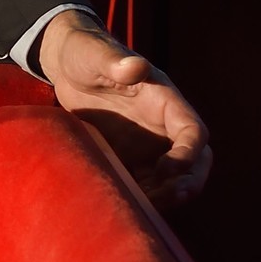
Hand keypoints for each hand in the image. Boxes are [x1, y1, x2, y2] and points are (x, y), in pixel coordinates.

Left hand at [39, 10, 211, 205]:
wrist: (65, 65)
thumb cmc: (84, 53)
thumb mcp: (94, 54)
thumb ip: (114, 61)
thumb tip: (136, 65)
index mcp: (165, 100)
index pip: (193, 131)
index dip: (188, 154)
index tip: (167, 169)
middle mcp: (163, 126)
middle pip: (195, 161)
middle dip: (188, 182)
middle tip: (170, 199)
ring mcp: (148, 144)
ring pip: (172, 178)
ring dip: (165, 195)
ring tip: (144, 208)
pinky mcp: (129, 157)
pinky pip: (145, 183)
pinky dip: (142, 197)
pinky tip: (125, 206)